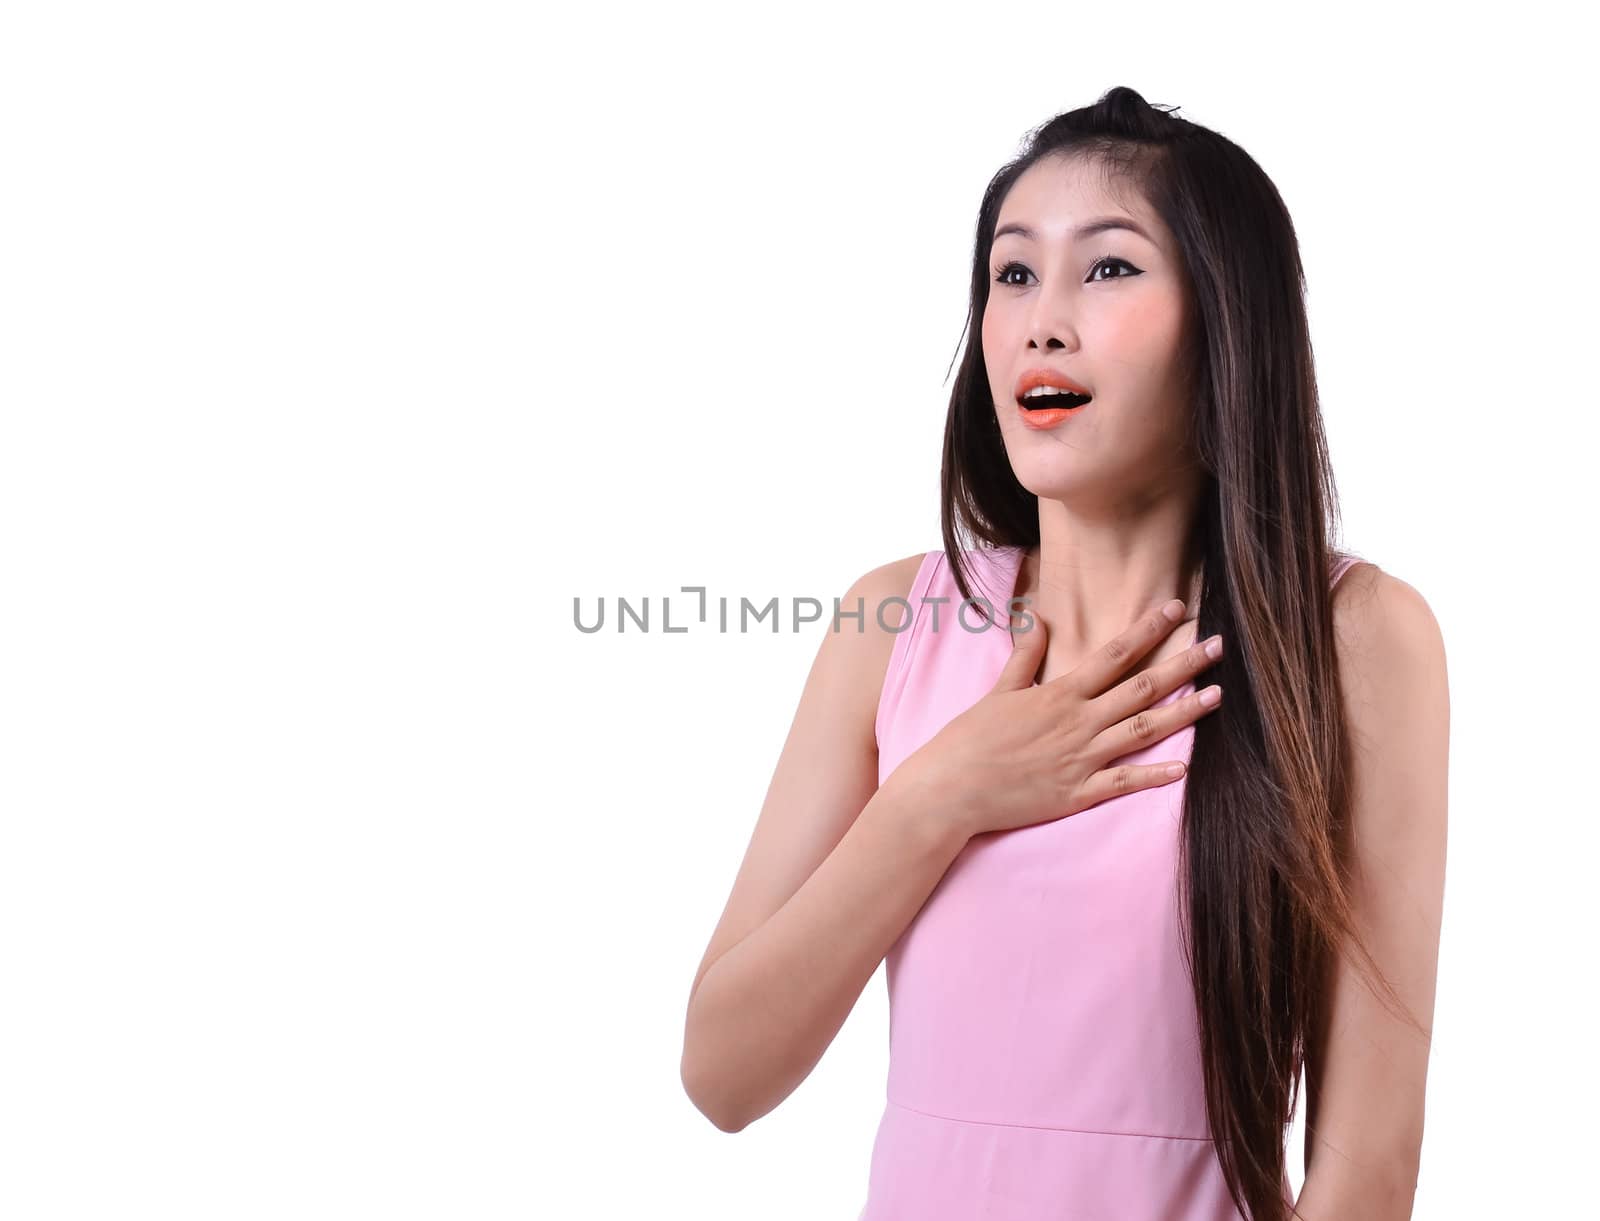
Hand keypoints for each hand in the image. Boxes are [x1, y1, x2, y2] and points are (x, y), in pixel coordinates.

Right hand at [893, 600, 1223, 841]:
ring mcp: (1081, 760)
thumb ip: (1025, 656)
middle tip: (1219, 646)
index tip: (1176, 609)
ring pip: (1143, 731)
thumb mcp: (998, 691)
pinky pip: (1125, 783)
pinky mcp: (1077, 794)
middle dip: (1184, 664)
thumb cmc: (969, 740)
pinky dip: (1155, 776)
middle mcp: (1078, 723)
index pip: (1114, 654)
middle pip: (1142, 687)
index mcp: (1060, 694)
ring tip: (1218, 696)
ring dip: (1183, 713)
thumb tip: (1038, 618)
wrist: (949, 789)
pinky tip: (1185, 768)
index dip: (1148, 630)